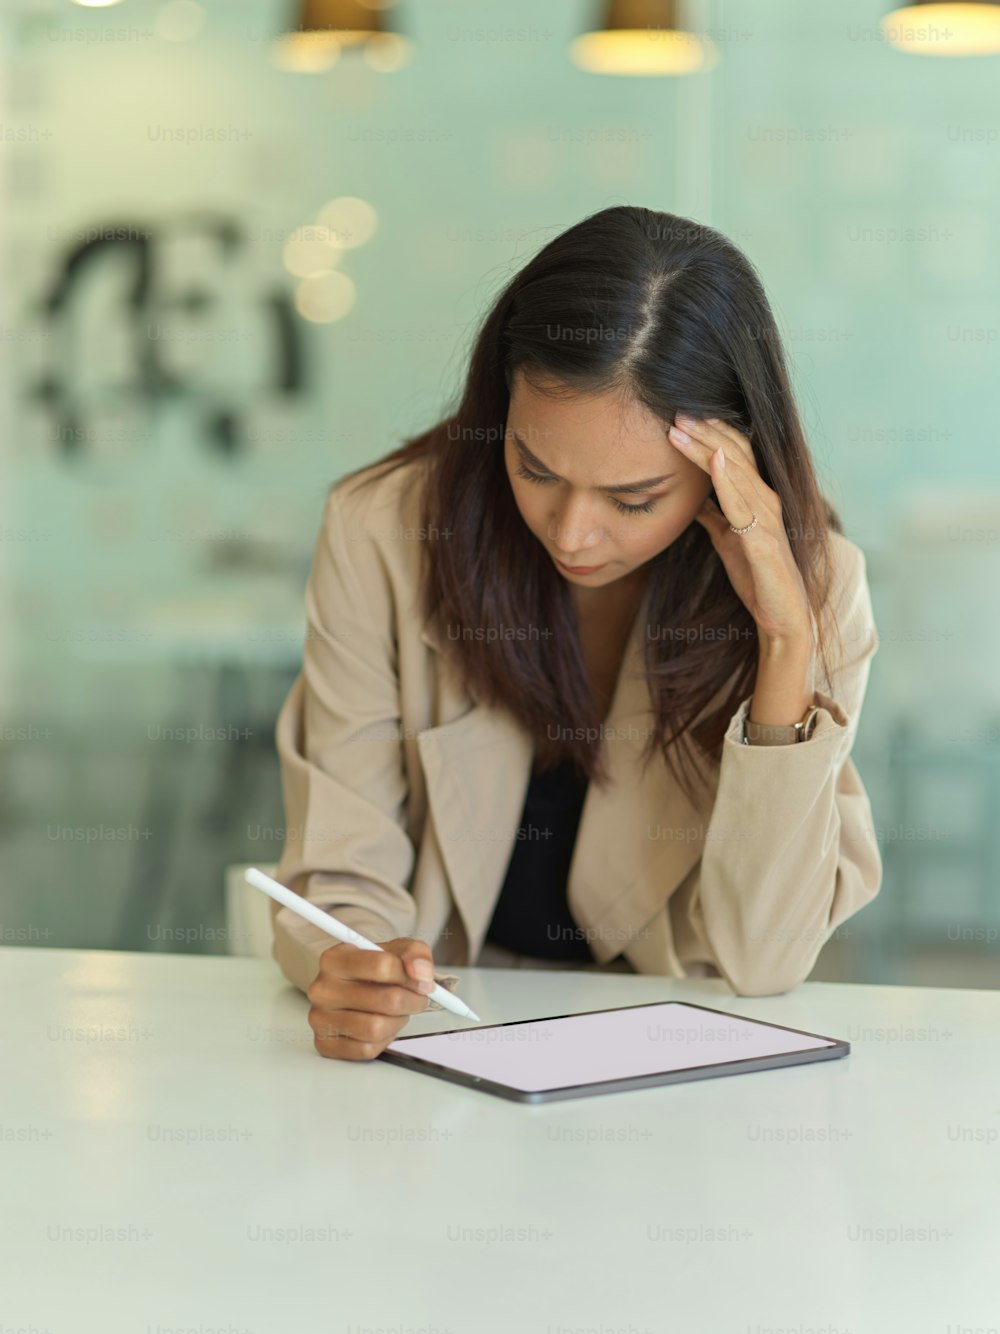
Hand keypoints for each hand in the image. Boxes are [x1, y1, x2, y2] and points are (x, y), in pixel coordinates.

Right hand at [305, 937, 435, 1060]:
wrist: (350, 986)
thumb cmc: (372, 968)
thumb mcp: (396, 949)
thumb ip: (414, 953)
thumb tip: (421, 974)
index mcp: (335, 959)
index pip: (383, 966)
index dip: (411, 976)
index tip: (421, 980)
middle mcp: (322, 989)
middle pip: (387, 1001)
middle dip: (412, 1001)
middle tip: (417, 998)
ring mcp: (320, 1018)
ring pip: (377, 1029)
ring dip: (398, 1022)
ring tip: (397, 1012)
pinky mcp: (325, 1044)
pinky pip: (366, 1050)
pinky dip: (383, 1040)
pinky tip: (382, 1025)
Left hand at [668, 415, 812, 645]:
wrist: (781, 616)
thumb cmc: (757, 577)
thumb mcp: (727, 541)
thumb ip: (714, 516)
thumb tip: (694, 500)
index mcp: (758, 498)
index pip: (736, 455)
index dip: (710, 434)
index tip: (681, 418)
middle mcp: (767, 501)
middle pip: (736, 455)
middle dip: (704, 432)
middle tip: (675, 413)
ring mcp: (768, 519)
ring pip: (737, 473)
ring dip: (707, 449)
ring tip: (682, 429)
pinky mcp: (764, 542)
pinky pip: (743, 506)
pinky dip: (728, 482)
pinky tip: (715, 462)